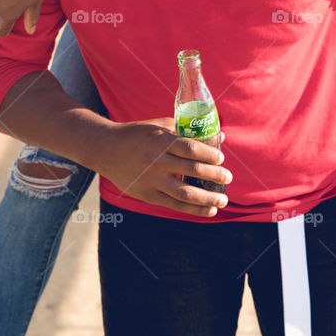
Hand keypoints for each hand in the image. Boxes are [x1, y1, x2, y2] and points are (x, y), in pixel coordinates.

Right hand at [94, 119, 230, 217]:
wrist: (106, 150)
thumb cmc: (137, 135)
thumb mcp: (160, 126)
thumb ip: (187, 131)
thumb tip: (220, 136)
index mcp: (160, 141)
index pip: (191, 148)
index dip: (210, 154)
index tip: (221, 158)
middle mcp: (157, 162)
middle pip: (192, 170)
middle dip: (215, 176)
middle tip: (228, 178)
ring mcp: (152, 181)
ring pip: (186, 193)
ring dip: (208, 198)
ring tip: (223, 199)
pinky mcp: (148, 195)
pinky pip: (175, 205)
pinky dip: (194, 209)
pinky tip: (209, 210)